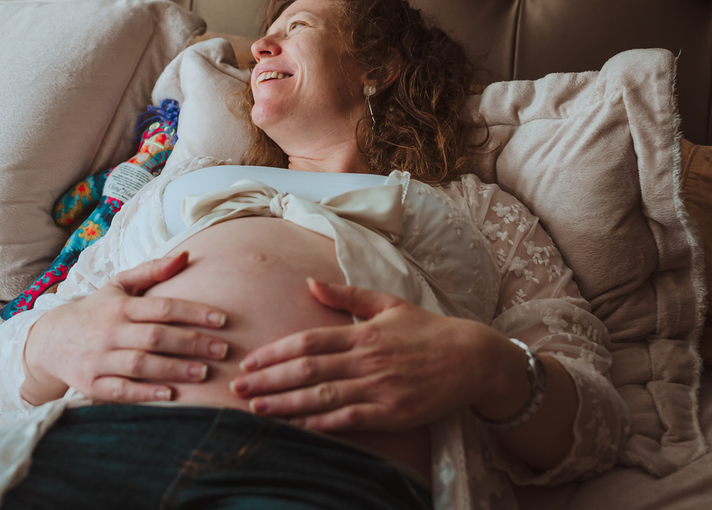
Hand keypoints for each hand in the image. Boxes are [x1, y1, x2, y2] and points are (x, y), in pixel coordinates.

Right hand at [22, 251, 229, 404]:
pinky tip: (171, 395)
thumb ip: (152, 270)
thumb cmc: (96, 310)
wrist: (50, 340)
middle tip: (223, 349)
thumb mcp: (119, 285)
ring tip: (204, 373)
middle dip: (192, 343)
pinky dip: (145, 393)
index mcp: (120, 306)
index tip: (222, 320)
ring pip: (141, 364)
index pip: (162, 308)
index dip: (193, 313)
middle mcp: (110, 332)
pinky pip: (121, 390)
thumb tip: (186, 255)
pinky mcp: (91, 385)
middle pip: (156, 337)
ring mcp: (99, 359)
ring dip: (174, 369)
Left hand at [230, 279, 512, 431]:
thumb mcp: (388, 303)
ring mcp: (380, 388)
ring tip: (257, 409)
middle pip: (308, 370)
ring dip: (287, 404)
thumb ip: (346, 297)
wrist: (473, 359)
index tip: (249, 361)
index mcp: (362, 333)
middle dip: (269, 380)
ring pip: (323, 397)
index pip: (308, 342)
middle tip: (238, 387)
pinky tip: (300, 428)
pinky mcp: (394, 413)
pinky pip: (352, 419)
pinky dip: (324, 424)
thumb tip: (309, 284)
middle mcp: (367, 360)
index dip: (274, 352)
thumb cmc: (427, 330)